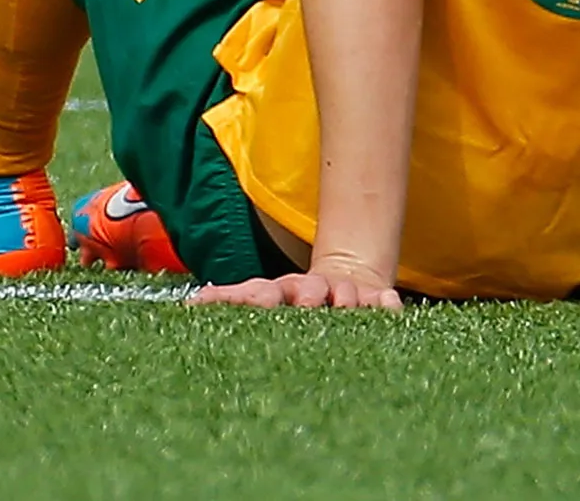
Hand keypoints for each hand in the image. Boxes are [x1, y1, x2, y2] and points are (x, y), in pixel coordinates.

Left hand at [187, 268, 403, 310]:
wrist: (346, 272)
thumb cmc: (295, 298)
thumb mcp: (267, 295)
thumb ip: (230, 299)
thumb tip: (189, 301)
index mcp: (282, 291)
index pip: (263, 292)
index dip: (258, 297)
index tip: (256, 302)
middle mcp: (313, 290)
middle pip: (309, 291)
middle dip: (308, 297)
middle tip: (307, 303)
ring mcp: (345, 293)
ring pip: (347, 294)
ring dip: (346, 299)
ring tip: (347, 303)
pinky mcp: (375, 298)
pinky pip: (383, 301)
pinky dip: (385, 304)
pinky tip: (390, 307)